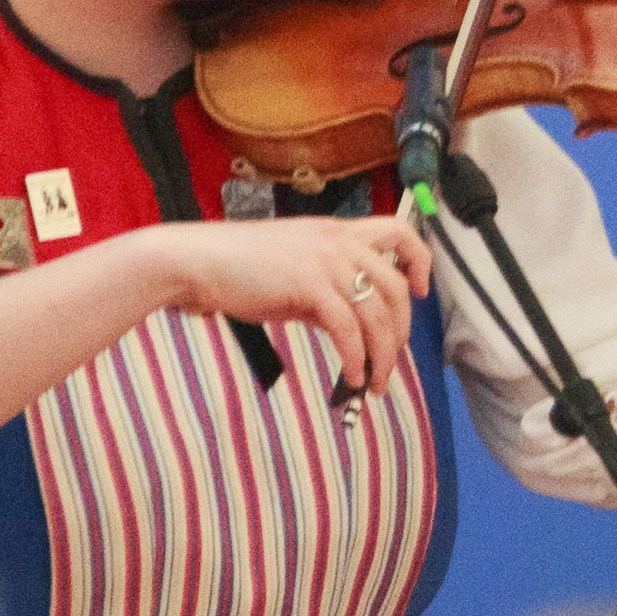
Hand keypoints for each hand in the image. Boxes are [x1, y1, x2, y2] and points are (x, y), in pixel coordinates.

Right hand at [150, 211, 433, 405]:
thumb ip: (327, 293)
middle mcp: (338, 241)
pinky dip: (355, 357)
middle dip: (400, 332)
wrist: (195, 262)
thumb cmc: (239, 269)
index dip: (420, 261)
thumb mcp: (294, 274)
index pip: (400, 231)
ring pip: (377, 313)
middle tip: (389, 364)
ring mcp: (324, 260)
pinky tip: (351, 377)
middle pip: (396, 287)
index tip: (421, 291)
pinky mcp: (307, 284)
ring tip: (374, 385)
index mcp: (338, 231)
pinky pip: (348, 328)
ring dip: (381, 356)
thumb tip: (353, 328)